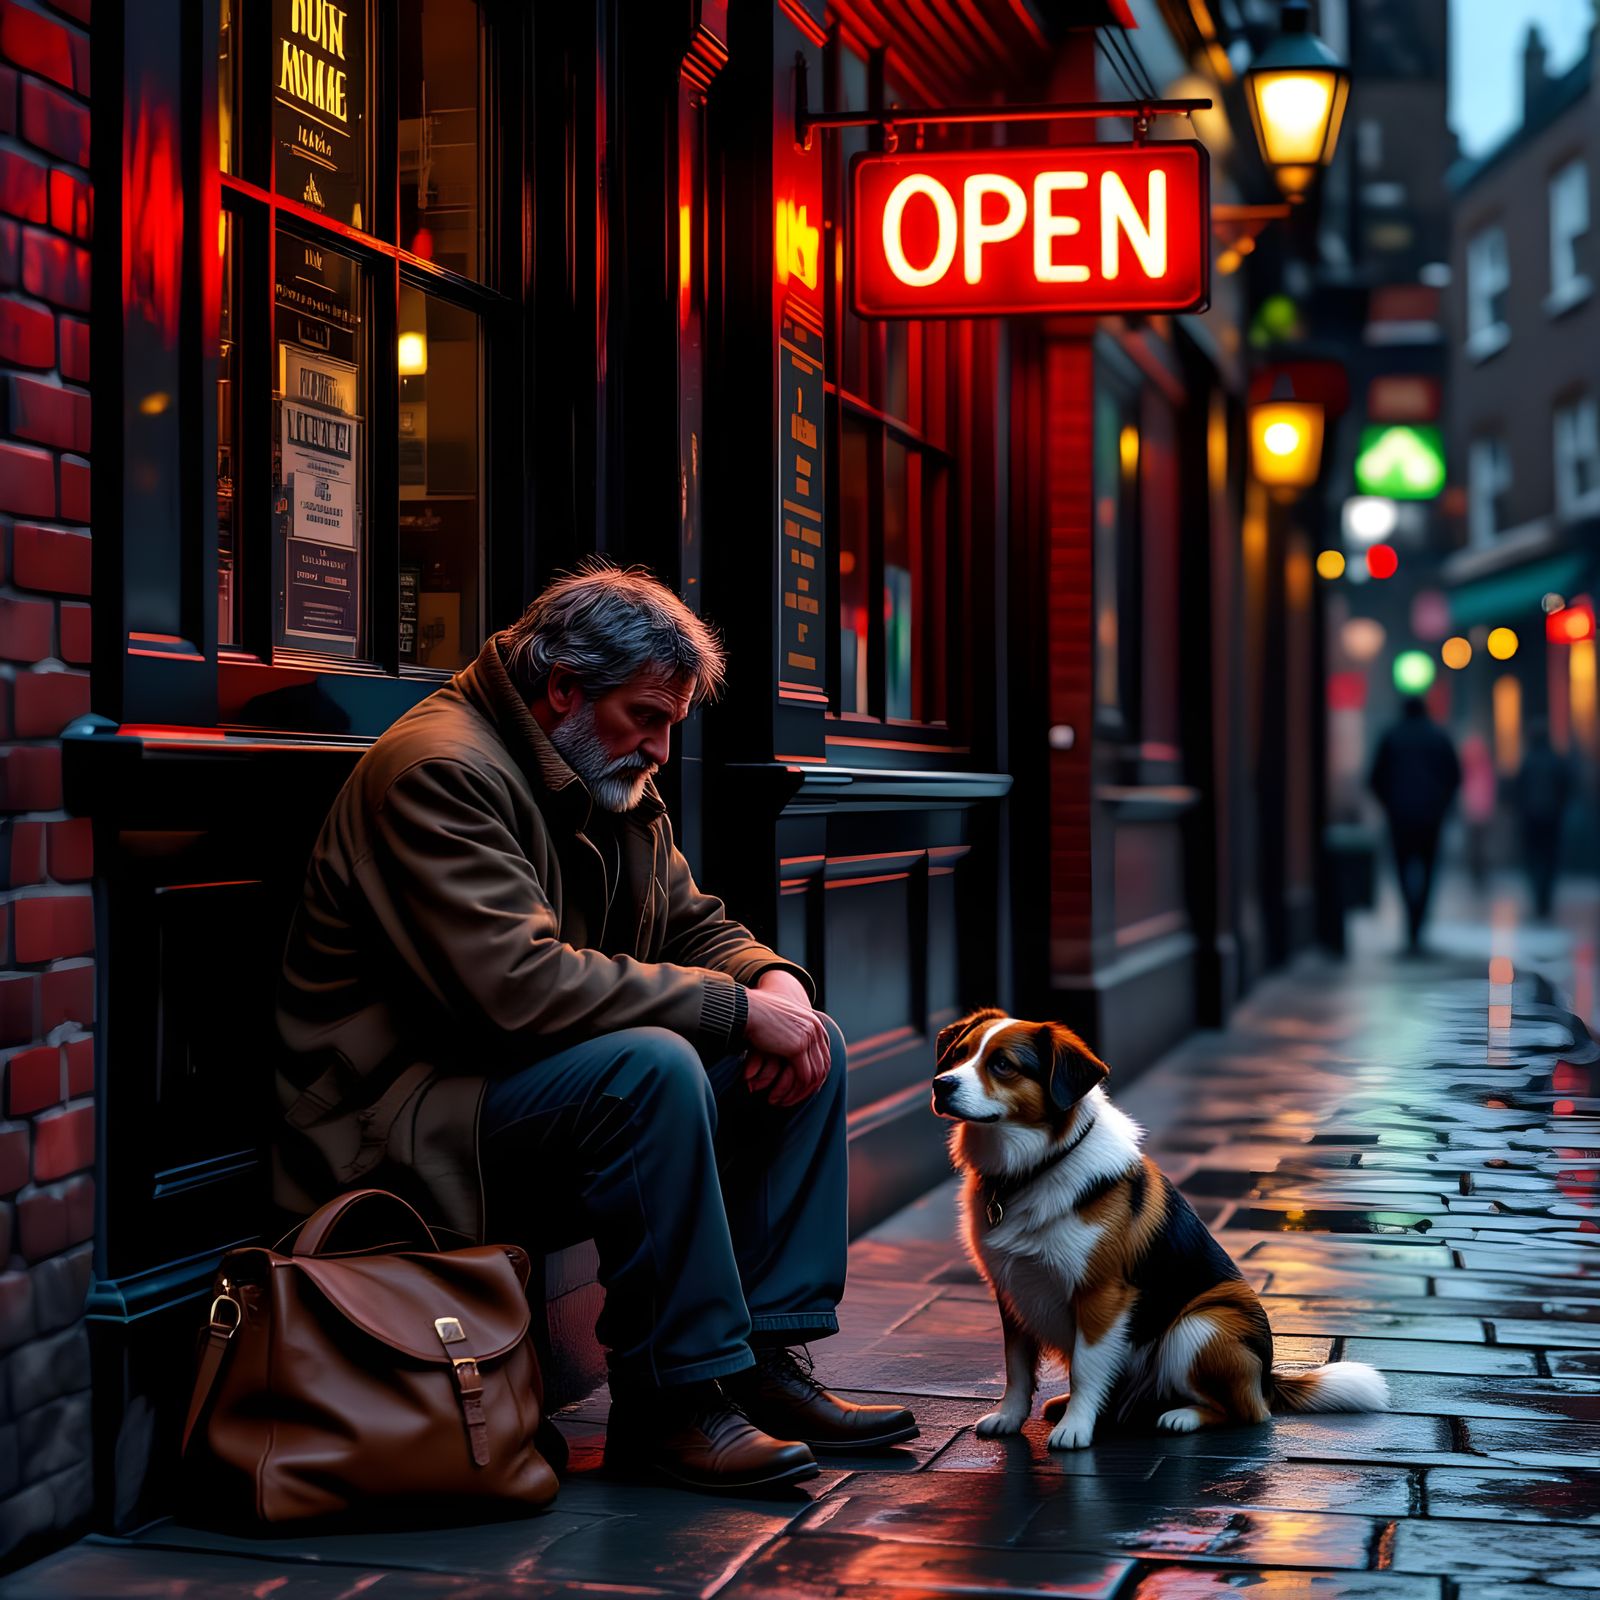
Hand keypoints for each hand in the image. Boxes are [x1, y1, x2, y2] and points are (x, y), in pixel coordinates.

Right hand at [742, 983, 832, 1105]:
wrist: (746, 1009)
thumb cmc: (758, 1017)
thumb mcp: (783, 1023)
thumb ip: (794, 1035)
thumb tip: (796, 1055)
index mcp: (816, 1023)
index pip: (823, 1057)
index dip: (815, 1076)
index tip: (801, 1090)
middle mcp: (817, 1029)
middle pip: (822, 1067)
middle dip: (809, 1088)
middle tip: (793, 1100)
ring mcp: (809, 1037)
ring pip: (814, 1076)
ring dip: (799, 1094)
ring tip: (783, 1103)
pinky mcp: (797, 1047)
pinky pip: (803, 1077)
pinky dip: (794, 1092)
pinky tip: (779, 1098)